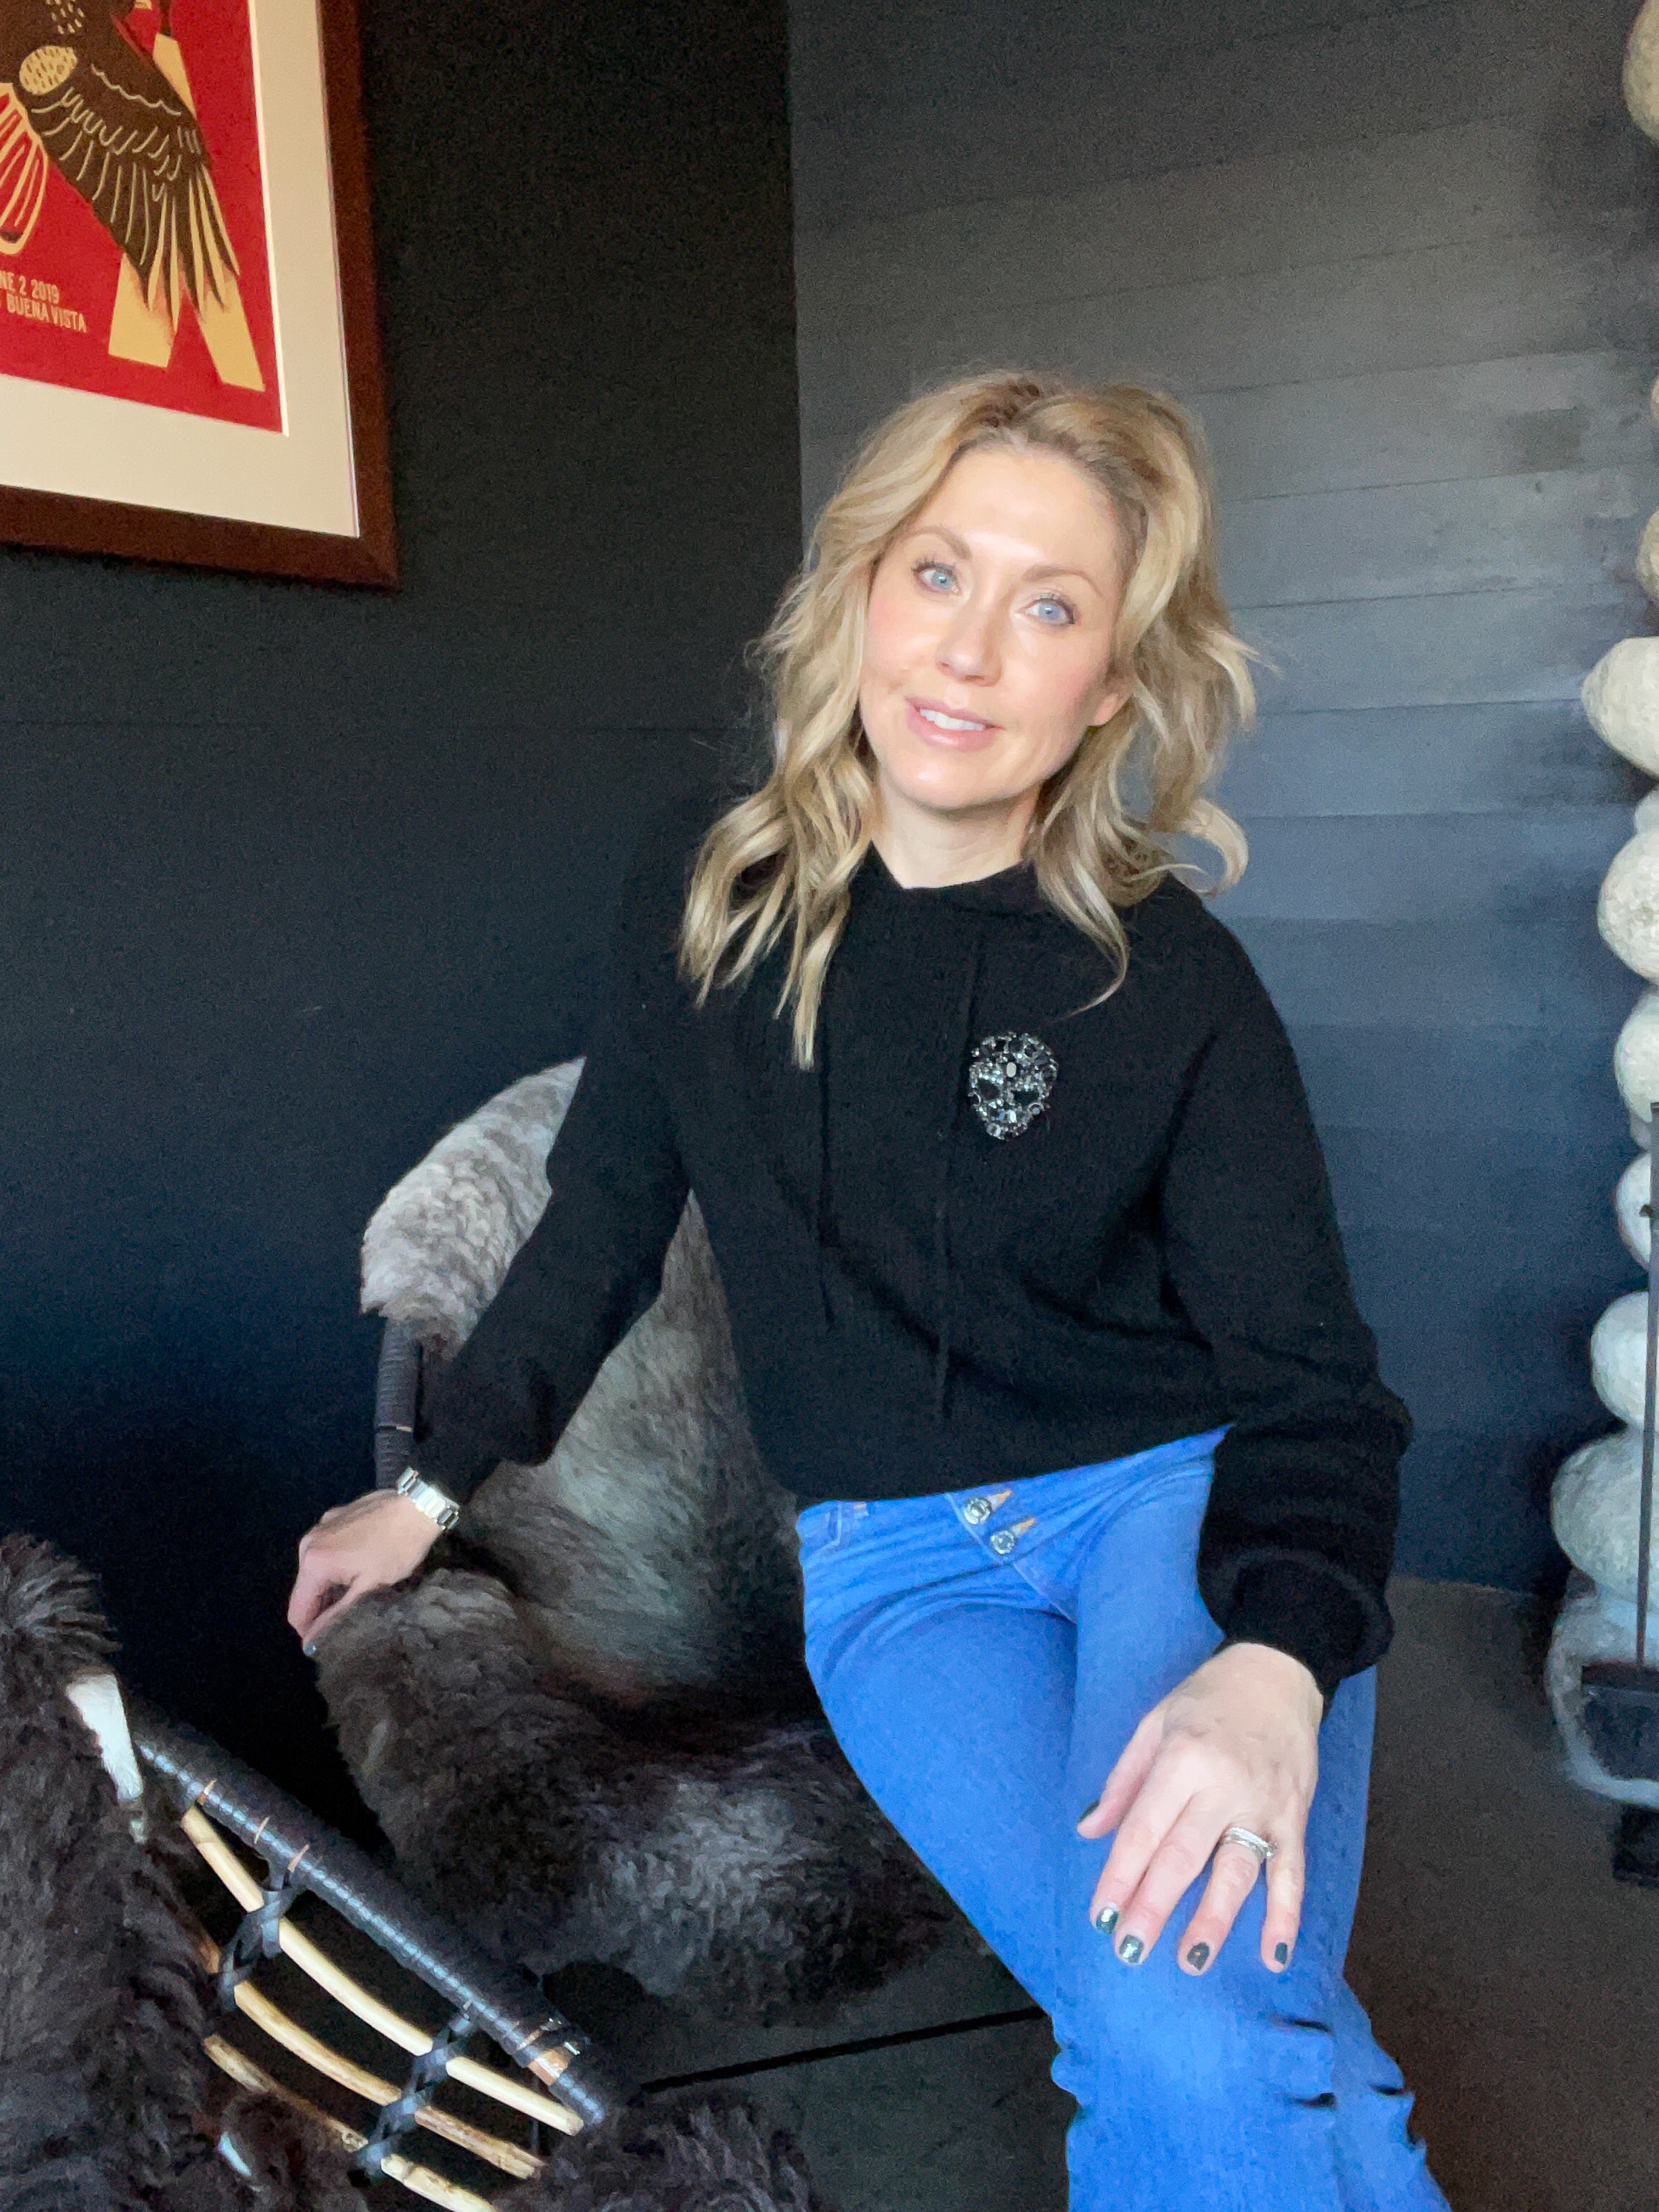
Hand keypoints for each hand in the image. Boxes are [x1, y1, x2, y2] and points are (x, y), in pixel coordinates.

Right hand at [286, 1491, 441, 1650]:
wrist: (418, 1505)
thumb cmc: (397, 1548)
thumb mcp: (369, 1587)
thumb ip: (336, 1616)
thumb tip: (310, 1643)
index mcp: (313, 1562)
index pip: (297, 1611)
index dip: (310, 1631)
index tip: (328, 1641)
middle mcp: (308, 1542)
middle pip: (305, 1590)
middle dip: (321, 1608)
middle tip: (349, 1617)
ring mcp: (320, 1526)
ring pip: (315, 1570)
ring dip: (330, 1587)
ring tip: (356, 1593)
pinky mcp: (333, 1517)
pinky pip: (325, 1551)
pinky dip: (335, 1565)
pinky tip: (358, 1567)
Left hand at [1076, 1641, 1321, 1975]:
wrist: (1277, 1672)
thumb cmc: (1207, 1698)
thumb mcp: (1154, 1723)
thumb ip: (1124, 1781)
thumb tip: (1088, 1830)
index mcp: (1182, 1758)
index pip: (1144, 1828)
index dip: (1120, 1874)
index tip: (1101, 1916)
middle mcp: (1223, 1784)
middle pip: (1184, 1855)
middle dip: (1154, 1905)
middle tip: (1129, 1950)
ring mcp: (1264, 1803)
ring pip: (1237, 1870)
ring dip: (1214, 1919)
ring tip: (1190, 1960)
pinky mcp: (1295, 1816)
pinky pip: (1292, 1872)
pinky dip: (1285, 1915)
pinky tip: (1274, 1954)